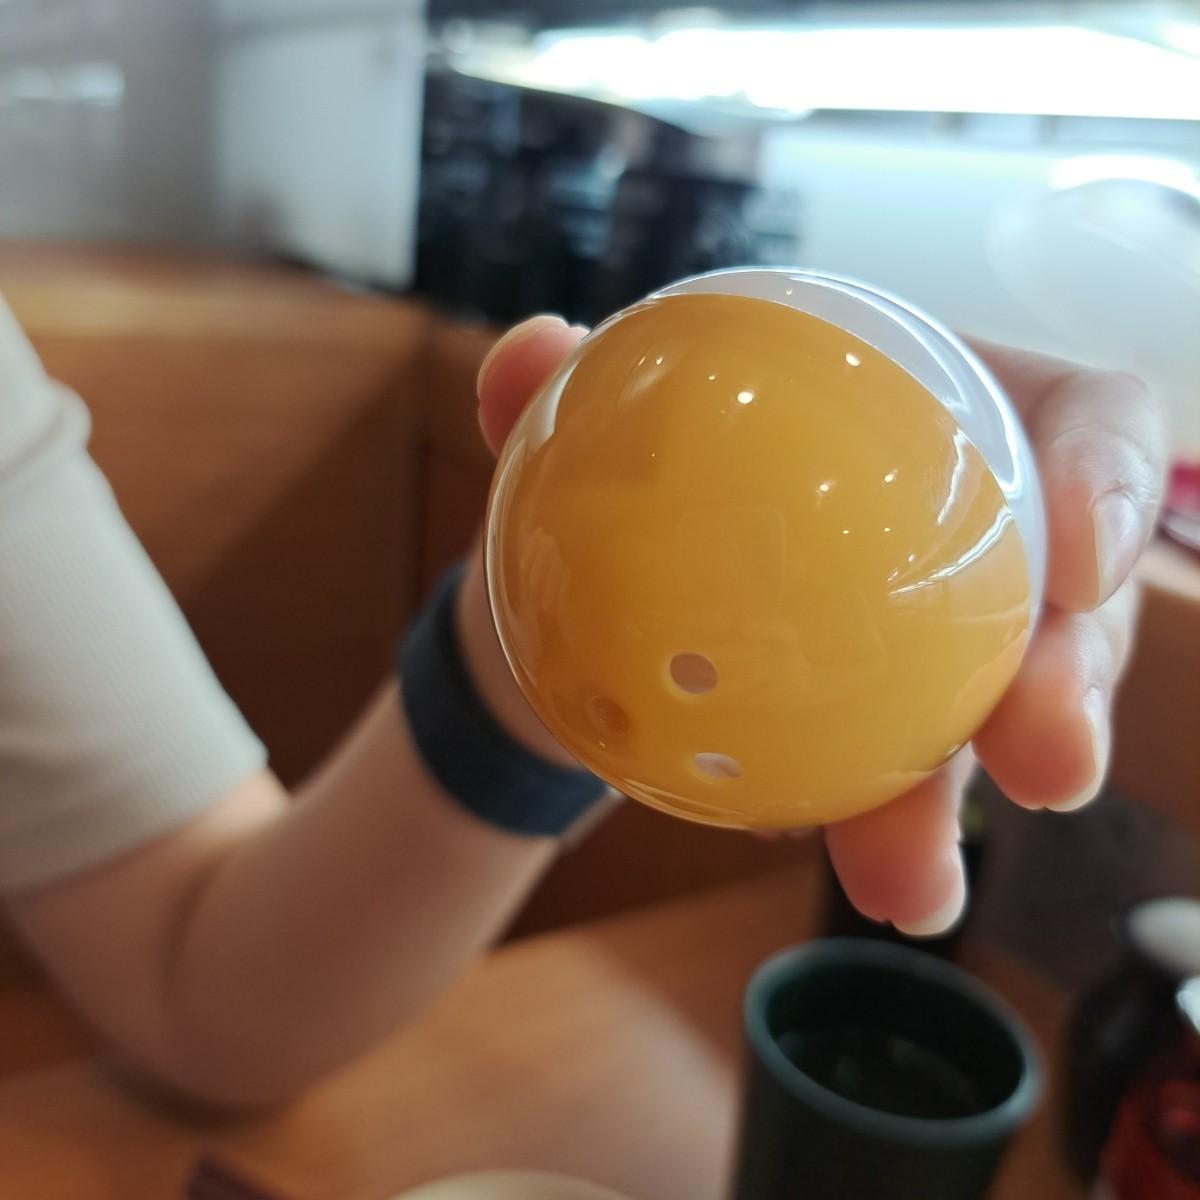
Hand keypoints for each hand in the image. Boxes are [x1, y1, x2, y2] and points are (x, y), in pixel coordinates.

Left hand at [470, 316, 1167, 933]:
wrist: (593, 600)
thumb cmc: (634, 482)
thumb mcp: (587, 433)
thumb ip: (553, 392)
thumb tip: (523, 362)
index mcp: (935, 410)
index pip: (1075, 419)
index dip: (1111, 476)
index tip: (1079, 562)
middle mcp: (964, 526)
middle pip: (1065, 597)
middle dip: (1074, 682)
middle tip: (1043, 760)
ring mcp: (937, 637)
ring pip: (999, 714)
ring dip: (971, 802)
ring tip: (915, 882)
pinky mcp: (895, 728)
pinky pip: (919, 781)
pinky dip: (899, 835)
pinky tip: (881, 888)